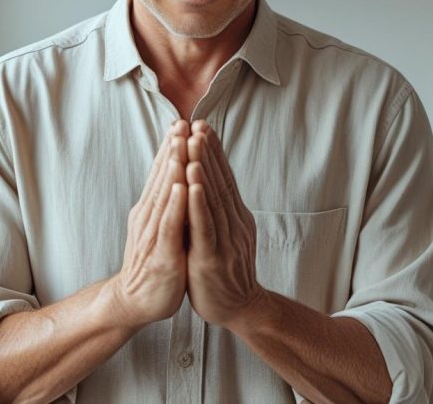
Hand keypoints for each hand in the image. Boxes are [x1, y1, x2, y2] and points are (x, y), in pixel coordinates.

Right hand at [108, 121, 189, 328]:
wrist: (135, 301)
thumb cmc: (153, 262)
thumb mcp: (160, 225)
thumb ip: (166, 200)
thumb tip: (175, 173)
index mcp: (151, 209)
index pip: (161, 173)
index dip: (170, 147)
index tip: (181, 122)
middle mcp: (149, 217)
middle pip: (161, 178)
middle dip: (171, 149)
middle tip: (180, 122)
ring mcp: (154, 236)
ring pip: (164, 197)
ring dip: (172, 170)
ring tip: (180, 145)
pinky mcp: (163, 256)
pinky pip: (169, 227)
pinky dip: (176, 206)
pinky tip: (183, 189)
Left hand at [184, 120, 265, 328]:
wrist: (240, 308)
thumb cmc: (225, 270)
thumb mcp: (225, 233)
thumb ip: (219, 208)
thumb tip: (208, 179)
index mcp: (235, 215)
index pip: (223, 177)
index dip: (213, 151)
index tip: (202, 125)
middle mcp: (234, 222)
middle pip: (218, 181)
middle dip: (206, 151)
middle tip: (197, 124)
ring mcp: (225, 240)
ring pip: (212, 200)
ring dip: (202, 170)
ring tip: (193, 145)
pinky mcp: (213, 258)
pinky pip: (206, 227)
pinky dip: (199, 205)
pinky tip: (192, 186)